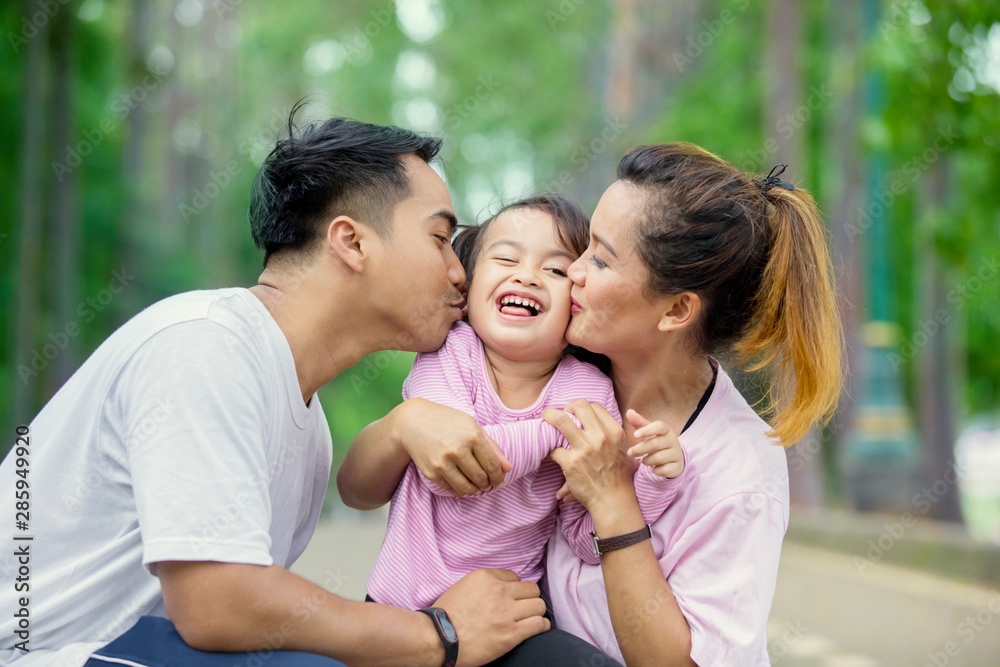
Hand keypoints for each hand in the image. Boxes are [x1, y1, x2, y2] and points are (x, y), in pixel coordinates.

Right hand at [394, 398, 510, 496]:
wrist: (413, 422)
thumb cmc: (447, 421)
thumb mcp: (472, 426)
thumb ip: (492, 447)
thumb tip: (508, 468)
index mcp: (472, 436)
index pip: (492, 465)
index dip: (499, 477)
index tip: (500, 482)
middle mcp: (457, 450)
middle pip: (481, 478)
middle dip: (488, 484)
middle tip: (488, 484)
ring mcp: (443, 462)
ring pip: (467, 488)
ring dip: (476, 490)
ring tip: (477, 486)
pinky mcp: (431, 472)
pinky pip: (452, 489)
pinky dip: (461, 490)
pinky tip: (463, 484)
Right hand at [434, 568, 549, 666]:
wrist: (438, 638)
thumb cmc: (446, 615)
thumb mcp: (463, 586)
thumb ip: (484, 584)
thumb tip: (501, 586)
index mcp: (485, 577)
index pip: (515, 577)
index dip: (514, 589)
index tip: (511, 598)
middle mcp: (499, 591)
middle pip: (531, 589)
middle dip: (528, 599)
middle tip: (523, 609)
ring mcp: (506, 612)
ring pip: (539, 605)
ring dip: (536, 612)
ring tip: (531, 618)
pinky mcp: (511, 633)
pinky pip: (539, 624)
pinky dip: (541, 626)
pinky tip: (537, 627)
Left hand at [543, 400, 636, 512]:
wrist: (613, 501)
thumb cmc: (620, 477)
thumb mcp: (626, 450)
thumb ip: (617, 435)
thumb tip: (620, 419)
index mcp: (614, 432)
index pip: (594, 406)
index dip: (582, 408)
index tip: (576, 413)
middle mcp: (600, 437)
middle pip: (578, 406)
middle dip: (566, 406)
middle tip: (559, 414)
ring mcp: (584, 449)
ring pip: (560, 419)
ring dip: (550, 416)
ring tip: (545, 419)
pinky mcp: (570, 462)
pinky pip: (552, 448)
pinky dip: (548, 450)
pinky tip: (548, 452)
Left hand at [625, 409, 684, 478]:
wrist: (674, 456)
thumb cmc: (657, 440)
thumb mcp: (648, 431)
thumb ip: (639, 422)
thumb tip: (629, 412)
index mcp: (666, 430)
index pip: (659, 426)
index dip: (647, 430)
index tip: (635, 435)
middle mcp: (673, 440)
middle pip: (655, 444)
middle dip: (640, 449)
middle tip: (630, 452)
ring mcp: (676, 454)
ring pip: (658, 458)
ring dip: (647, 460)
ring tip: (644, 460)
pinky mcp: (677, 467)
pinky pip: (663, 470)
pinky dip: (655, 470)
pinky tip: (654, 468)